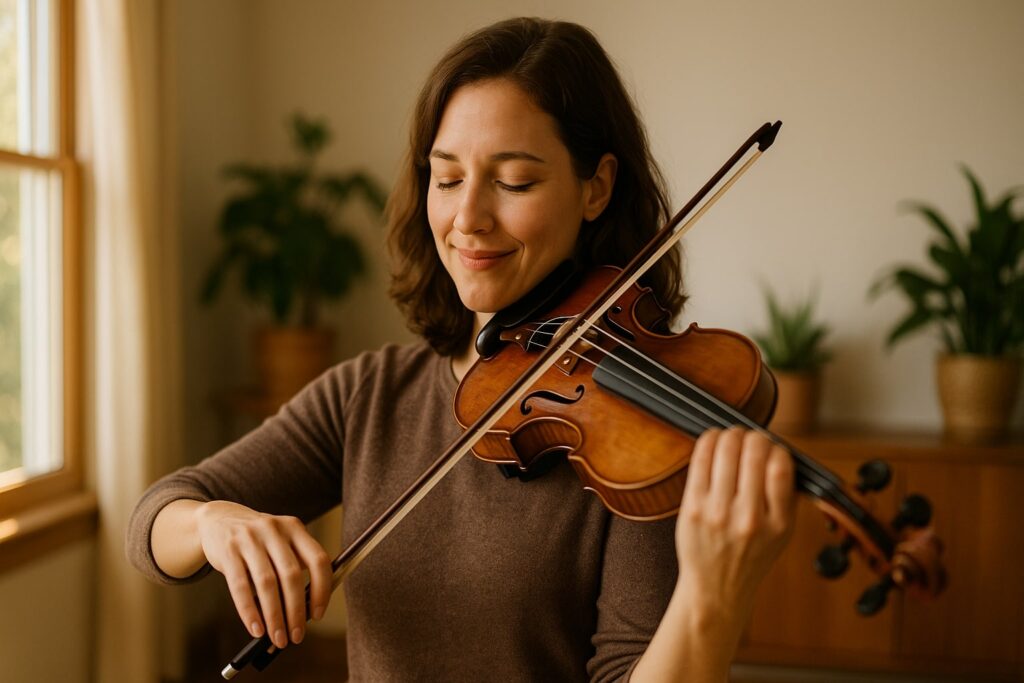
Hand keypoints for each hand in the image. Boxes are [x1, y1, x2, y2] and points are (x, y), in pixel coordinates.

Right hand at [194, 501, 332, 648]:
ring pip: (267, 584)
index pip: (318, 559)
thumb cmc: (258, 539)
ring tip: (277, 638)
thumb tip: (304, 612)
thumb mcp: (281, 542)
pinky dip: (250, 612)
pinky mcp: (228, 551)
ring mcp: (250, 539)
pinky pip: (240, 586)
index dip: (322, 589)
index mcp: (295, 528)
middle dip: (296, 611)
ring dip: (274, 616)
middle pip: (291, 576)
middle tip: (296, 636)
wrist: (219, 518)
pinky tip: (256, 629)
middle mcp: (274, 530)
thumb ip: (294, 567)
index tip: (317, 614)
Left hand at [674, 427, 796, 645]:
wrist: (717, 589)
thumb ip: (785, 494)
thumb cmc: (750, 556)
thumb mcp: (783, 533)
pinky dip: (708, 441)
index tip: (771, 446)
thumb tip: (777, 448)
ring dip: (730, 435)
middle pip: (753, 453)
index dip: (776, 447)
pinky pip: (700, 461)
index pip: (781, 467)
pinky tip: (713, 439)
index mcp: (779, 523)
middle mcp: (749, 519)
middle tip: (750, 436)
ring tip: (731, 437)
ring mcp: (718, 514)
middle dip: (752, 436)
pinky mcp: (692, 509)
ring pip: (725, 451)